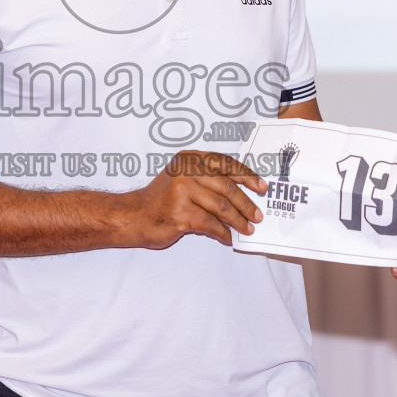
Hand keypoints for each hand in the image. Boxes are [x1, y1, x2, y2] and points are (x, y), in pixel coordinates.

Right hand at [121, 150, 264, 249]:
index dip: (247, 176)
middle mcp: (186, 172)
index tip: (262, 187)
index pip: (226, 164)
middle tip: (258, 215)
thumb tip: (243, 192)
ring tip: (247, 229)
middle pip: (227, 188)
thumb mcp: (183, 179)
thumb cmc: (161, 200)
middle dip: (246, 204)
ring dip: (238, 221)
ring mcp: (182, 192)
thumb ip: (208, 179)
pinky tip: (227, 237)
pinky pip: (210, 225)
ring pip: (222, 207)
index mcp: (189, 159)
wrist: (134, 217)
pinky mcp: (181, 214)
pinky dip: (222, 233)